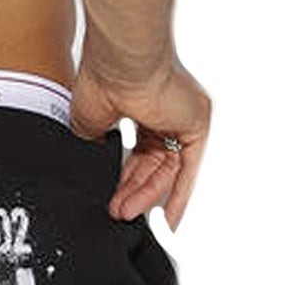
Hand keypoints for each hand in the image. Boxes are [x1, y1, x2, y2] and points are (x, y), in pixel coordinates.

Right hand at [69, 46, 210, 230]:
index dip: (125, 179)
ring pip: (167, 169)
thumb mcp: (89, 124)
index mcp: (140, 104)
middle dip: (133, 192)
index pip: (138, 151)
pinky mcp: (195, 123)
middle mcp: (164, 110)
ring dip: (145, 196)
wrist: (120, 63)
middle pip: (152, 164)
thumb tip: (96, 165)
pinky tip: (168, 220)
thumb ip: (97, 146)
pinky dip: (179, 195)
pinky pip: (188, 169)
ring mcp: (181, 116)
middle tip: (116, 211)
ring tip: (124, 213)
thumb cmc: (102, 78)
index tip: (115, 199)